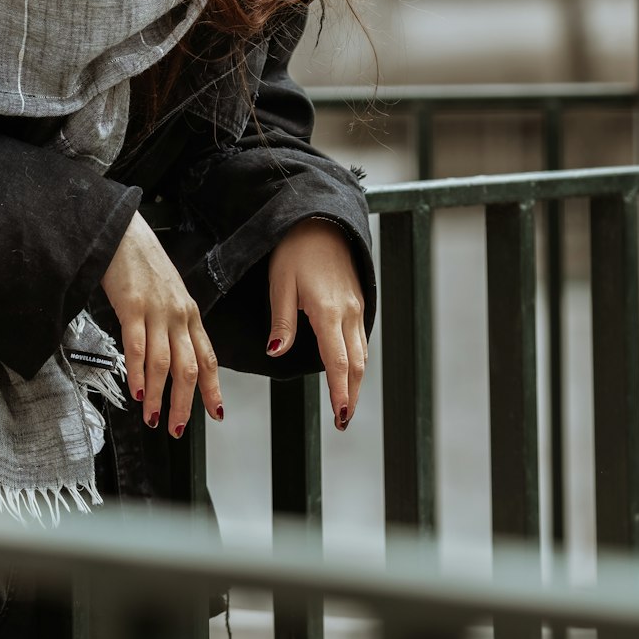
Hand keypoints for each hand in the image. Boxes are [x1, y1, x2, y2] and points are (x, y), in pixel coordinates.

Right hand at [100, 211, 223, 436]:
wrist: (124, 233)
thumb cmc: (142, 264)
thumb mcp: (168, 295)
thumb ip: (173, 325)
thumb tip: (172, 357)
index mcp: (190, 314)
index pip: (208, 358)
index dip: (213, 388)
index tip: (215, 412)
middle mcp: (179, 315)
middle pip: (189, 369)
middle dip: (185, 404)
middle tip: (177, 428)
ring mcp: (157, 311)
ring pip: (166, 365)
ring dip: (160, 397)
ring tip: (153, 417)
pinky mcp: (133, 307)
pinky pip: (139, 347)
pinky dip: (140, 373)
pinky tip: (138, 390)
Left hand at [266, 218, 366, 430]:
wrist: (320, 219)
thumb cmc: (294, 250)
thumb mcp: (279, 284)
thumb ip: (281, 322)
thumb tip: (276, 354)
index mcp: (327, 311)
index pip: (338, 362)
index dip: (340, 391)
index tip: (340, 415)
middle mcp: (348, 311)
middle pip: (357, 363)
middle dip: (352, 393)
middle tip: (343, 419)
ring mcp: (356, 305)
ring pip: (362, 351)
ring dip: (357, 379)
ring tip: (347, 401)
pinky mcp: (357, 300)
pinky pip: (361, 336)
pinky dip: (358, 359)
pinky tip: (349, 369)